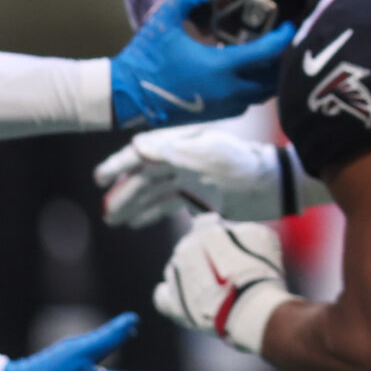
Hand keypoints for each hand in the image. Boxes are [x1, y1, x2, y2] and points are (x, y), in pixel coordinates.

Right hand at [97, 124, 293, 227]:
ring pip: (152, 194)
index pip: (140, 155)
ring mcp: (189, 181)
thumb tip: (136, 146)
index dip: (118, 166)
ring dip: (133, 206)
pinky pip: (168, 206)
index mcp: (179, 147)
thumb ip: (171, 151)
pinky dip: (152, 214)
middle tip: (105, 213)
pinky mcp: (200, 198)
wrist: (272, 184)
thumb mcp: (207, 154)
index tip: (99, 180)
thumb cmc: (242, 165)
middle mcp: (180, 162)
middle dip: (122, 194)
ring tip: (114, 220)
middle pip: (143, 178)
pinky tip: (137, 223)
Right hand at [109, 0, 295, 128]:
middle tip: (287, 43)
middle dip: (284, 61)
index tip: (290, 27)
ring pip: (262, 94)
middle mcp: (229, 90)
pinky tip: (250, 76)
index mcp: (221, 67)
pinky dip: (256, 90)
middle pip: (273, 79)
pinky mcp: (216, 115)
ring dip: (271, 78)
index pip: (267, 54)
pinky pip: (247, 103)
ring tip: (273, 59)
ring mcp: (224, 106)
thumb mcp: (162, 20)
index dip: (284, 39)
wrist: (126, 97)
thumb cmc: (145, 58)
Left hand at [155, 216, 293, 357]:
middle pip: (192, 248)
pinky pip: (163, 296)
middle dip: (207, 258)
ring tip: (216, 292)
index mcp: (205, 230)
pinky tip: (189, 300)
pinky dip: (173, 296)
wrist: (251, 309)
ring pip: (178, 270)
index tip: (232, 247)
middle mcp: (184, 249)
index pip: (207, 224)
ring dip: (193, 277)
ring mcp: (175, 276)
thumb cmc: (260, 271)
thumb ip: (242, 230)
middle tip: (227, 272)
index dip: (221, 237)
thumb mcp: (261, 237)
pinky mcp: (172, 304)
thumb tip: (233, 231)